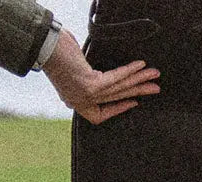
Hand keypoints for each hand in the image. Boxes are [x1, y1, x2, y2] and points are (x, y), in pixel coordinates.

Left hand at [43, 29, 159, 124]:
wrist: (45, 47)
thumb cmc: (59, 54)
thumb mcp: (75, 70)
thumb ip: (88, 77)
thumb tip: (104, 76)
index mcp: (75, 101)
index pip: (99, 115)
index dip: (118, 109)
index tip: (134, 101)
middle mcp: (79, 102)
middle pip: (114, 98)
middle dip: (138, 91)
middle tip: (156, 88)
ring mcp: (84, 95)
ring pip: (117, 89)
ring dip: (138, 81)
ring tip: (155, 75)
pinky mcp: (88, 85)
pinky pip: (114, 80)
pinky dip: (128, 72)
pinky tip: (140, 65)